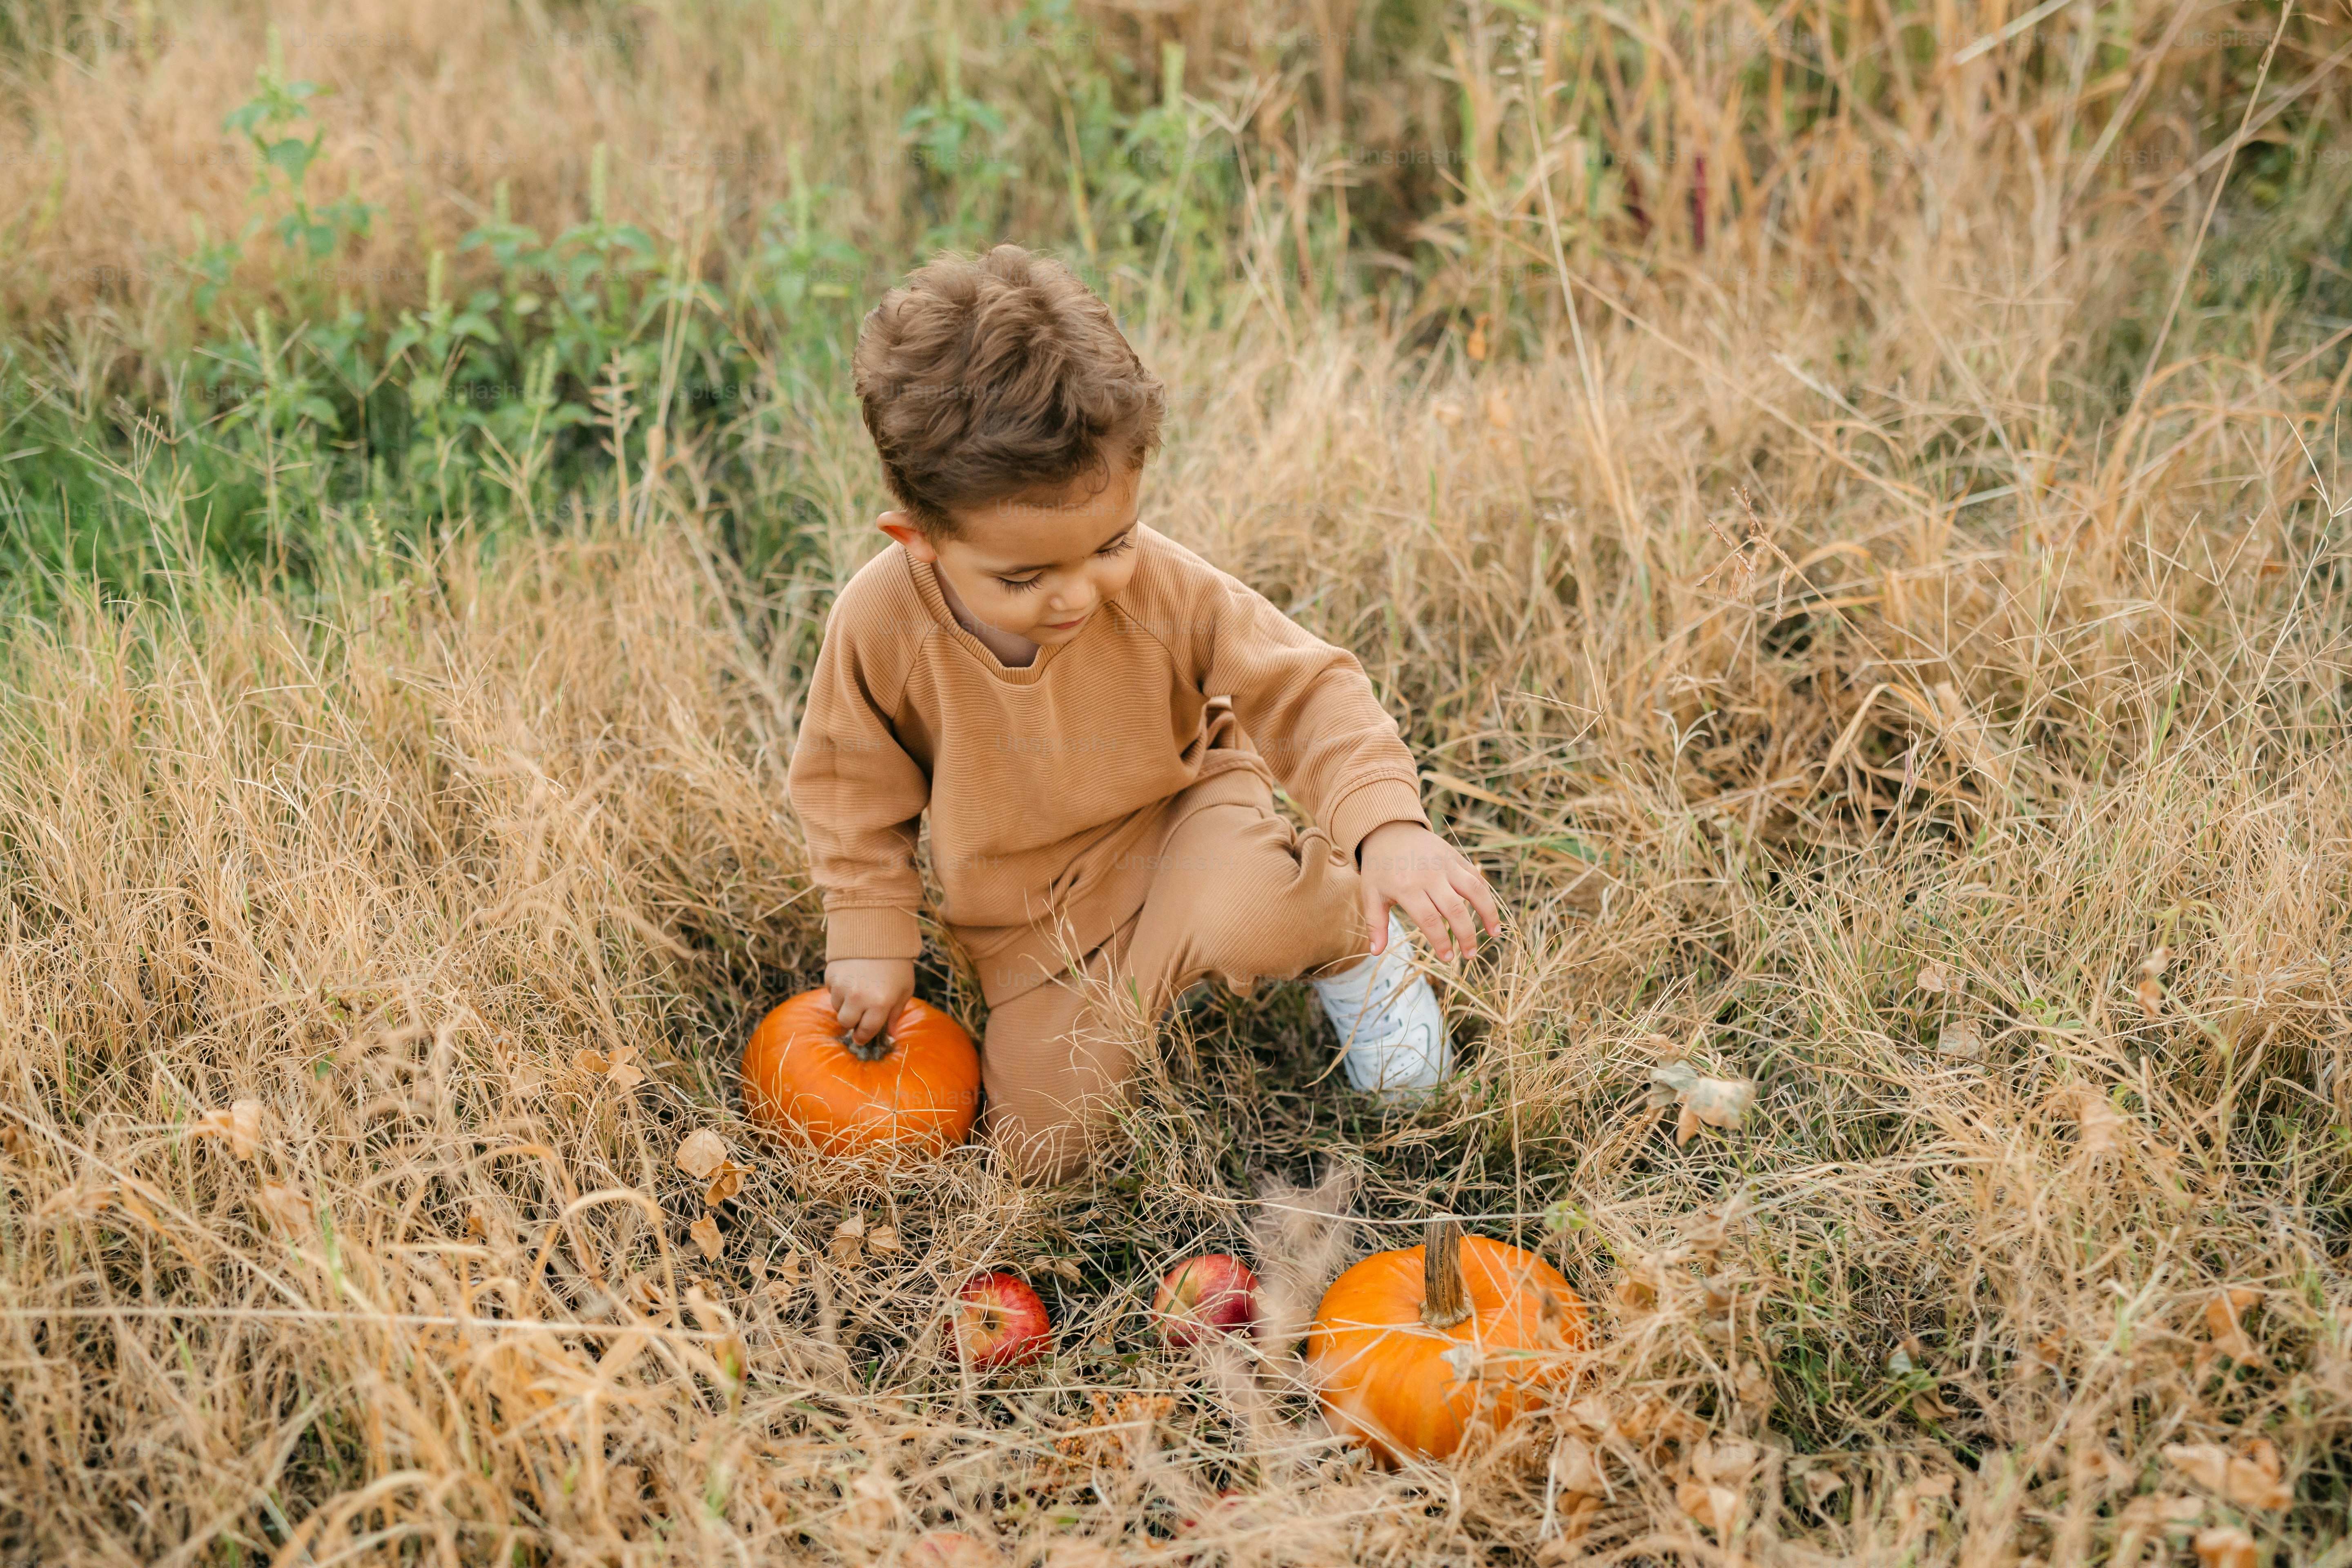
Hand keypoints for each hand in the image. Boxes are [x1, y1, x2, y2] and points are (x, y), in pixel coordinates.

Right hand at [824, 958, 914, 1046]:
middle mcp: (858, 998)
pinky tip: (851, 977)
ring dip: (845, 1004)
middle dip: (852, 1021)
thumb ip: (895, 1013)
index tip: (861, 1037)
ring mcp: (842, 986)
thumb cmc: (897, 964)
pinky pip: (831, 991)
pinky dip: (838, 989)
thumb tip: (889, 1034)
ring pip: (836, 1007)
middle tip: (860, 1013)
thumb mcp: (904, 990)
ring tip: (858, 989)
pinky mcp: (831, 975)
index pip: (865, 1031)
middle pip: (846, 1023)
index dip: (863, 1036)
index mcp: (880, 1004)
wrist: (879, 934)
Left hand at [1355, 821, 1501, 961]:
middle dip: (1466, 935)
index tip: (1448, 958)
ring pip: (1474, 890)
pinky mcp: (1455, 857)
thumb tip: (1375, 952)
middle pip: (1455, 910)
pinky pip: (1475, 876)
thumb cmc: (1379, 867)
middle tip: (1471, 955)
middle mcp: (1429, 876)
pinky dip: (1486, 894)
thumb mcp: (1370, 893)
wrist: (1389, 829)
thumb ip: (1376, 924)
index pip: (1430, 920)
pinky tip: (1490, 911)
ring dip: (1487, 913)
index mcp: (1407, 888)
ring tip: (1494, 933)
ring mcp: (1445, 864)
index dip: (1441, 942)